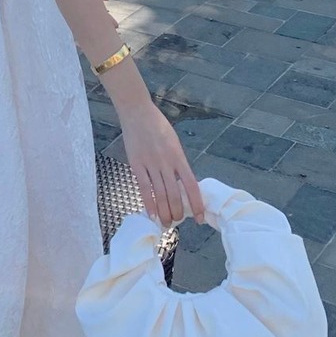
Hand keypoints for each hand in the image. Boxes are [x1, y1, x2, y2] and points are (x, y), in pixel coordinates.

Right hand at [116, 99, 206, 227]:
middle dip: (178, 212)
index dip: (196, 203)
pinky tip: (151, 213)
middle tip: (177, 222)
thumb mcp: (174, 143)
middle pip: (175, 194)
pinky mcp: (136, 164)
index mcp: (179, 157)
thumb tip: (180, 182)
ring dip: (164, 211)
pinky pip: (144, 187)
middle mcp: (167, 163)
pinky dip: (149, 202)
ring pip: (161, 194)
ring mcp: (151, 164)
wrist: (137, 112)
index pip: (191, 185)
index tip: (199, 217)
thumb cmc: (157, 126)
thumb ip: (177, 162)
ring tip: (166, 223)